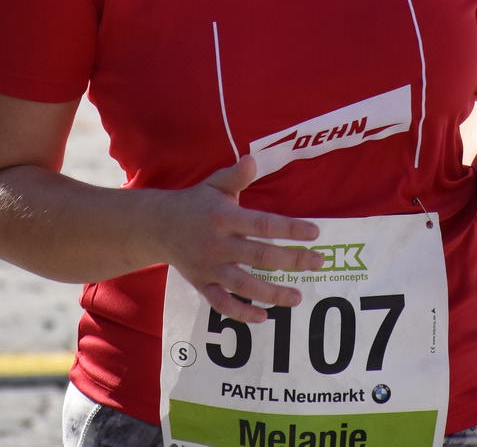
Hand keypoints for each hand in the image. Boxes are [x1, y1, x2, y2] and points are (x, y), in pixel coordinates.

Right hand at [153, 155, 322, 323]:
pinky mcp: (201, 285)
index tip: (314, 233)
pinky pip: (222, 304)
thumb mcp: (214, 183)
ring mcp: (209, 268)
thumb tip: (252, 160)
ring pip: (244, 285)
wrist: (158, 226)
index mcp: (224, 218)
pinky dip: (241, 314)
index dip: (289, 229)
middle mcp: (217, 244)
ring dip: (272, 294)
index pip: (262, 225)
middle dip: (291, 261)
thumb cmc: (195, 202)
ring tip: (298, 297)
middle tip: (318, 262)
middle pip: (259, 257)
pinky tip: (264, 317)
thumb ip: (235, 175)